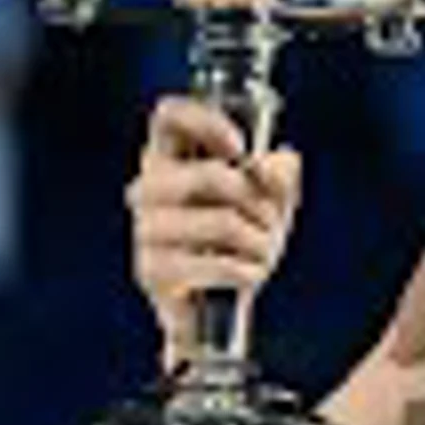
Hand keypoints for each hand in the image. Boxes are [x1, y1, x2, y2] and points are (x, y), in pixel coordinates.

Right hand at [129, 95, 303, 360]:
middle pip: (209, 174)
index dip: (208, 122)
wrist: (210, 308)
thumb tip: (279, 164)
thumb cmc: (235, 242)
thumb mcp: (267, 201)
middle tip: (269, 219)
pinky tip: (250, 273)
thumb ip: (278, 175)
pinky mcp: (152, 271)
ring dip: (258, 240)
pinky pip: (218, 264)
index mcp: (167, 157)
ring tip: (263, 251)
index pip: (168, 115)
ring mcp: (146, 230)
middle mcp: (148, 188)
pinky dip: (247, 270)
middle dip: (256, 200)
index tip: (241, 148)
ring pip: (222, 222)